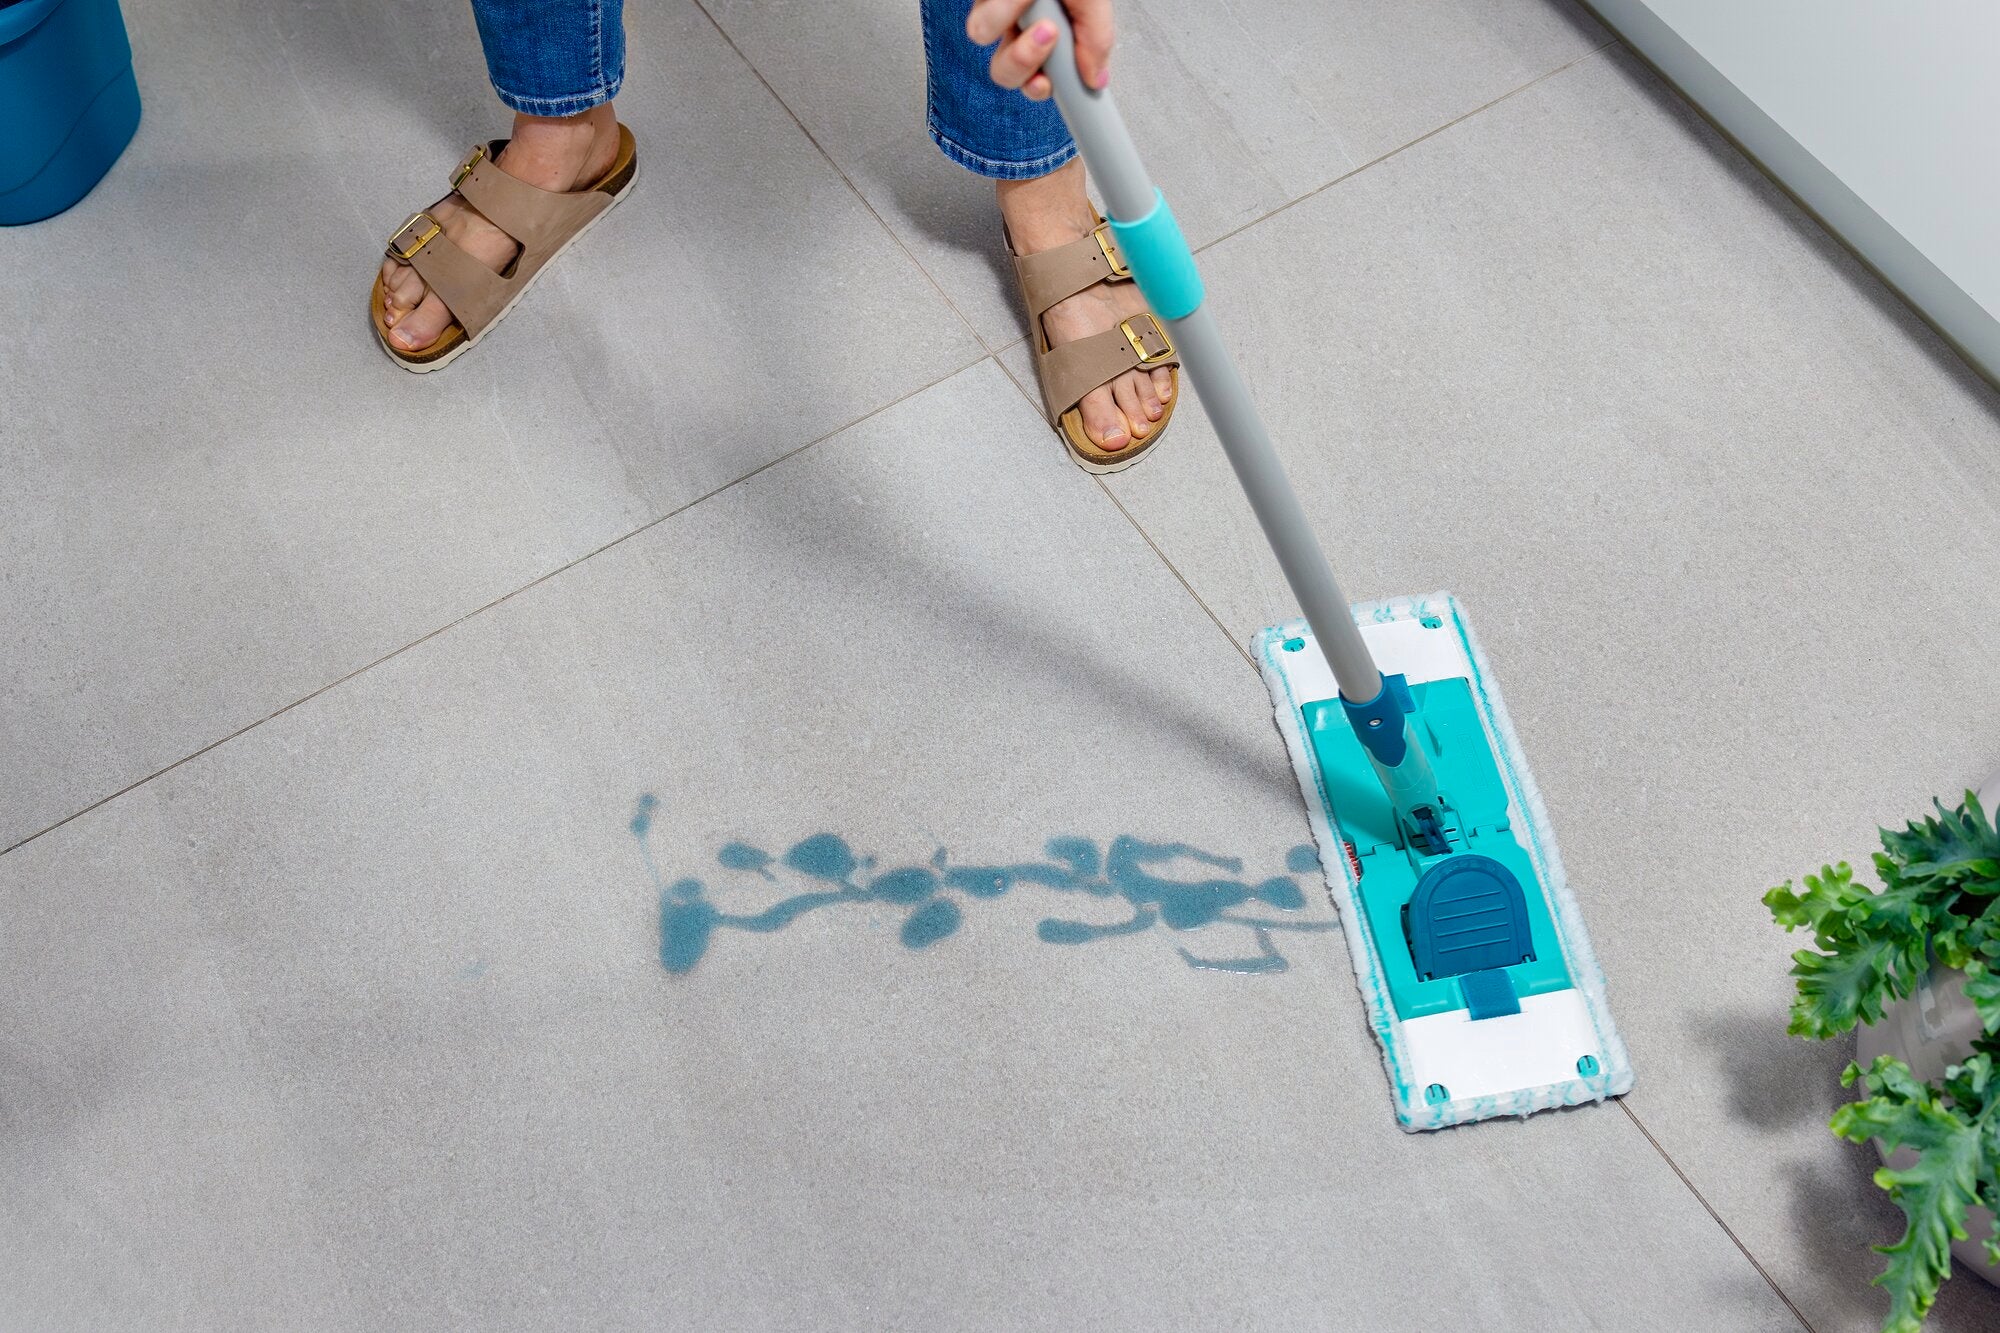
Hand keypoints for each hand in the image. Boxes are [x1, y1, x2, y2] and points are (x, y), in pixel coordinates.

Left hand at [966, 0, 1112, 99]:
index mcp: (1047, 36)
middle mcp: (1018, 24)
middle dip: (1021, 59)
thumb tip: (1097, 79)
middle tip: (1046, 34)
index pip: (1035, 80)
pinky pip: (976, 6)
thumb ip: (1098, 39)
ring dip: (1004, 14)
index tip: (1046, 83)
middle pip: (1003, 70)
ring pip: (980, 33)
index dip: (1038, 87)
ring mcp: (993, 5)